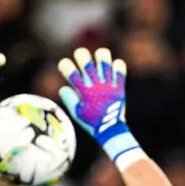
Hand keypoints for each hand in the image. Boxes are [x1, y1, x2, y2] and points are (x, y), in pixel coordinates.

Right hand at [57, 47, 139, 162]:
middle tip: (84, 61)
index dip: (65, 65)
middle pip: (84, 58)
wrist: (111, 130)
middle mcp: (94, 84)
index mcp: (82, 91)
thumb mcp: (77, 114)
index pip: (68, 69)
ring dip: (101, 56)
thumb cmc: (92, 122)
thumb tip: (63, 87)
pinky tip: (114, 70)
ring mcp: (108, 83)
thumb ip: (69, 100)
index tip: (67, 68)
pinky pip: (120, 67)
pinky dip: (117, 65)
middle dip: (81, 55)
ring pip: (103, 57)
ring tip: (100, 61)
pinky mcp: (119, 85)